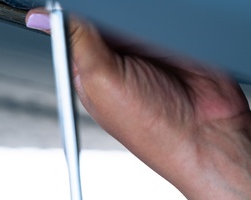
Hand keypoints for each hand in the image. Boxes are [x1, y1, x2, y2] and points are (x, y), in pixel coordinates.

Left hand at [27, 9, 249, 187]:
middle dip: (104, 7)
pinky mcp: (176, 37)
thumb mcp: (103, 82)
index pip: (70, 24)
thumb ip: (78, 42)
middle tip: (119, 20)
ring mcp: (147, 45)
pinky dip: (165, 11)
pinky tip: (166, 24)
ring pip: (134, 9)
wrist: (208, 136)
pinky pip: (166, 11)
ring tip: (145, 32)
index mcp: (89, 68)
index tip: (70, 0)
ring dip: (139, 10)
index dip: (70, 9)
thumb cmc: (153, 128)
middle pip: (102, 11)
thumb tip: (42, 18)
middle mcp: (116, 56)